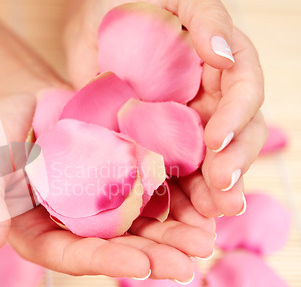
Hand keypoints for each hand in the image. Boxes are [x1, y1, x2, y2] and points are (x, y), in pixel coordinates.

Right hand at [0, 93, 214, 279]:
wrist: (29, 103)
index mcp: (38, 232)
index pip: (70, 256)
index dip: (104, 262)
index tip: (141, 265)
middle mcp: (73, 226)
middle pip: (113, 249)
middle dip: (150, 258)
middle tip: (188, 265)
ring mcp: (99, 206)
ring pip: (138, 227)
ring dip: (172, 236)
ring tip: (204, 242)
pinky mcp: (120, 181)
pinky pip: (149, 196)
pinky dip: (176, 203)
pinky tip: (202, 207)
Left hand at [64, 0, 267, 216]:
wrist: (93, 22)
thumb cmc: (133, 1)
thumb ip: (205, 20)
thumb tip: (224, 55)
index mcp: (220, 65)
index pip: (242, 92)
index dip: (235, 118)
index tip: (216, 142)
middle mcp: (209, 97)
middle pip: (235, 135)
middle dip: (232, 166)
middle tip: (223, 195)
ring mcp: (184, 122)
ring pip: (209, 159)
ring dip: (213, 190)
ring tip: (213, 216)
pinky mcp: (156, 139)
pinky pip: (173, 168)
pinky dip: (179, 193)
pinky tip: (182, 215)